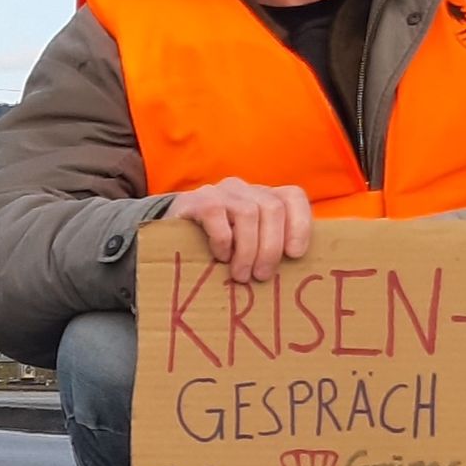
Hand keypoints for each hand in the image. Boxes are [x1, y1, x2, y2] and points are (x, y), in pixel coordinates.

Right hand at [166, 178, 313, 283]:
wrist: (165, 239)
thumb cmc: (215, 250)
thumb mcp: (247, 246)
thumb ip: (268, 250)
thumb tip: (295, 273)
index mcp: (262, 198)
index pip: (293, 196)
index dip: (300, 224)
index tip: (295, 254)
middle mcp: (244, 189)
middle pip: (273, 209)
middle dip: (271, 247)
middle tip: (262, 276)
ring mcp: (220, 192)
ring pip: (248, 213)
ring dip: (248, 250)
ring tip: (242, 275)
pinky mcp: (196, 200)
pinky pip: (216, 214)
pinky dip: (222, 240)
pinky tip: (219, 257)